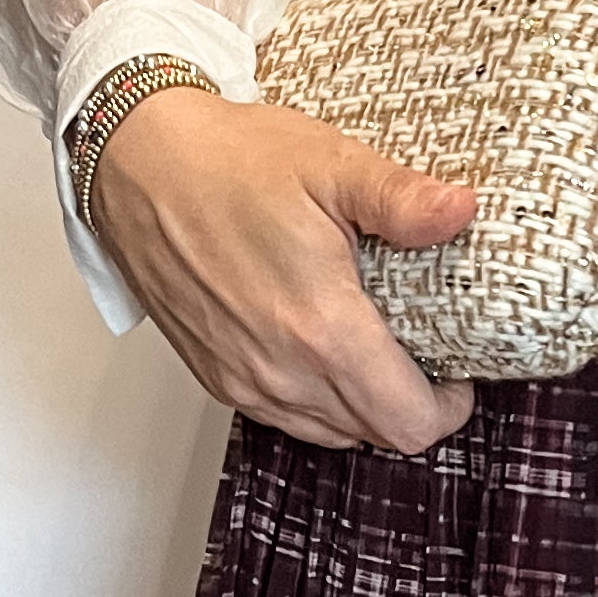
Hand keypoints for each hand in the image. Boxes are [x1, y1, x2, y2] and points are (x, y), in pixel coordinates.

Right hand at [84, 86, 477, 453]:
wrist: (138, 163)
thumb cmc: (225, 161)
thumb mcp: (330, 164)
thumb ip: (402, 199)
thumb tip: (459, 211)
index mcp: (320, 330)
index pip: (407, 421)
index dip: (447, 408)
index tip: (458, 372)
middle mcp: (280, 372)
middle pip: (374, 435)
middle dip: (412, 406)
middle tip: (426, 357)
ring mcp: (243, 381)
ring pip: (331, 433)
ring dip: (364, 407)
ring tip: (376, 352)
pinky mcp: (216, 377)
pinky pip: (286, 418)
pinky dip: (318, 401)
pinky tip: (322, 350)